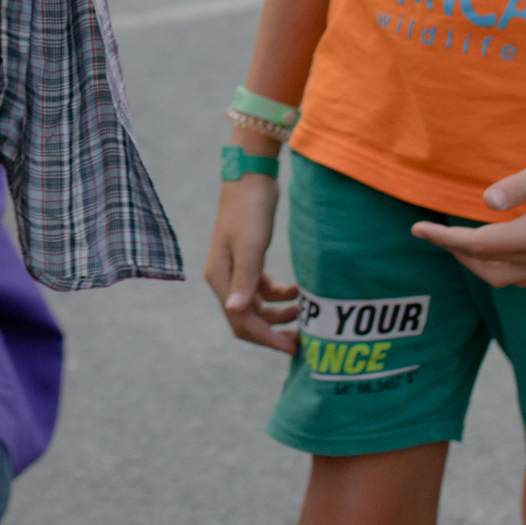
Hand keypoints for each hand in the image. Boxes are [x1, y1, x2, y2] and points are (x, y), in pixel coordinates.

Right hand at [204, 174, 299, 351]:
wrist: (251, 176)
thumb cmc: (249, 209)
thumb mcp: (251, 245)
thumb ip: (246, 279)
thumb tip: (236, 312)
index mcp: (219, 277)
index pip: (240, 321)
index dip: (266, 338)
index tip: (292, 348)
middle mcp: (224, 278)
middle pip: (247, 319)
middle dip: (273, 332)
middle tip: (302, 341)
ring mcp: (236, 270)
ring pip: (258, 306)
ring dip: (280, 314)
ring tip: (305, 313)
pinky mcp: (249, 260)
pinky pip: (264, 290)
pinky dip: (281, 295)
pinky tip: (299, 292)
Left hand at [407, 142, 525, 287]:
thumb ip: (517, 187)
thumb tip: (485, 201)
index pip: (479, 245)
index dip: (444, 238)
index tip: (416, 229)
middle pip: (489, 270)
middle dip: (457, 255)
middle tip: (431, 233)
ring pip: (507, 277)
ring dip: (478, 263)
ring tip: (455, 240)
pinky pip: (523, 274)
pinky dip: (499, 264)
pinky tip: (491, 244)